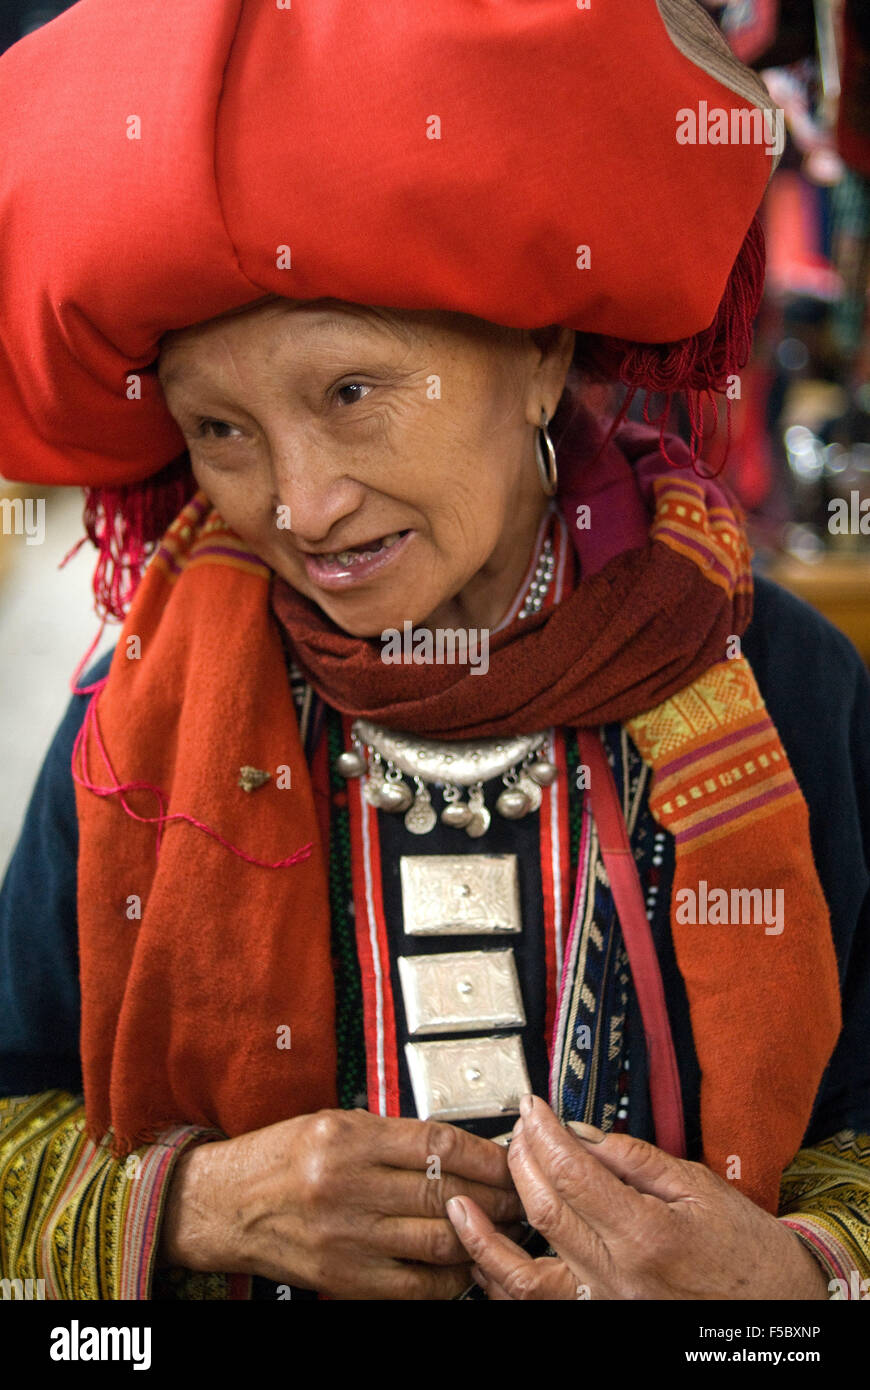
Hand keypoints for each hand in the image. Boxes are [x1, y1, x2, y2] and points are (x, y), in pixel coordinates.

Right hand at [160, 1107, 522, 1298]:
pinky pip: (415, 1285)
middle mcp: (348, 1185)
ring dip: (480, 1237)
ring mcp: (347, 1237)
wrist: (222, 1204)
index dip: (488, 1154)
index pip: (440, 1143)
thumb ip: (391, 1135)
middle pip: (447, 1194)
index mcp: (348, 1136)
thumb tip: (458, 1147)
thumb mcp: (333, 1123)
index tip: (512, 1157)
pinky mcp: (344, 1278)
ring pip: (438, 1241)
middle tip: (521, 1196)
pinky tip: (463, 1264)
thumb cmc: (277, 1158)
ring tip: (501, 1229)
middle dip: (496, 1198)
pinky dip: (448, 1277)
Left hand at [446, 1095, 829, 1300]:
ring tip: (462, 1202)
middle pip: (544, 1210)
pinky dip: (503, 1282)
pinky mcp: (601, 1319)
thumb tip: (583, 1133)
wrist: (776, 1309)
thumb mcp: (699, 1186)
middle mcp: (619, 1276)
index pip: (573, 1172)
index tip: (531, 1106)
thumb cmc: (747, 1251)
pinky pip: (538, 1306)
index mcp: (647, 1233)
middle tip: (515, 1129)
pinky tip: (484, 1256)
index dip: (544, 1132)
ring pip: (524, 1276)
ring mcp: (606, 1305)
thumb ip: (635, 1159)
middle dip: (519, 1159)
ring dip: (486, 1236)